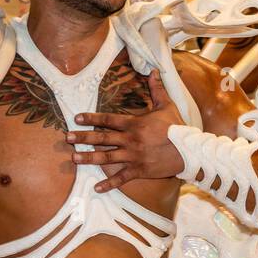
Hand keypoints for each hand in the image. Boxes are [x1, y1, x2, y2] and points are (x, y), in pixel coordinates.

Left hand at [69, 70, 184, 192]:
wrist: (190, 150)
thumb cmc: (177, 127)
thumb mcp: (166, 105)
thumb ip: (156, 89)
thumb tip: (155, 70)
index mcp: (134, 124)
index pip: (108, 119)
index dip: (91, 118)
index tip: (77, 118)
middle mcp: (130, 140)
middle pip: (102, 138)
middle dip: (83, 137)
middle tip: (67, 138)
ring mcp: (134, 156)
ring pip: (107, 157)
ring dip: (89, 158)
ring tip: (74, 158)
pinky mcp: (139, 170)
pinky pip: (121, 178)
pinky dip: (109, 184)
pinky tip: (96, 188)